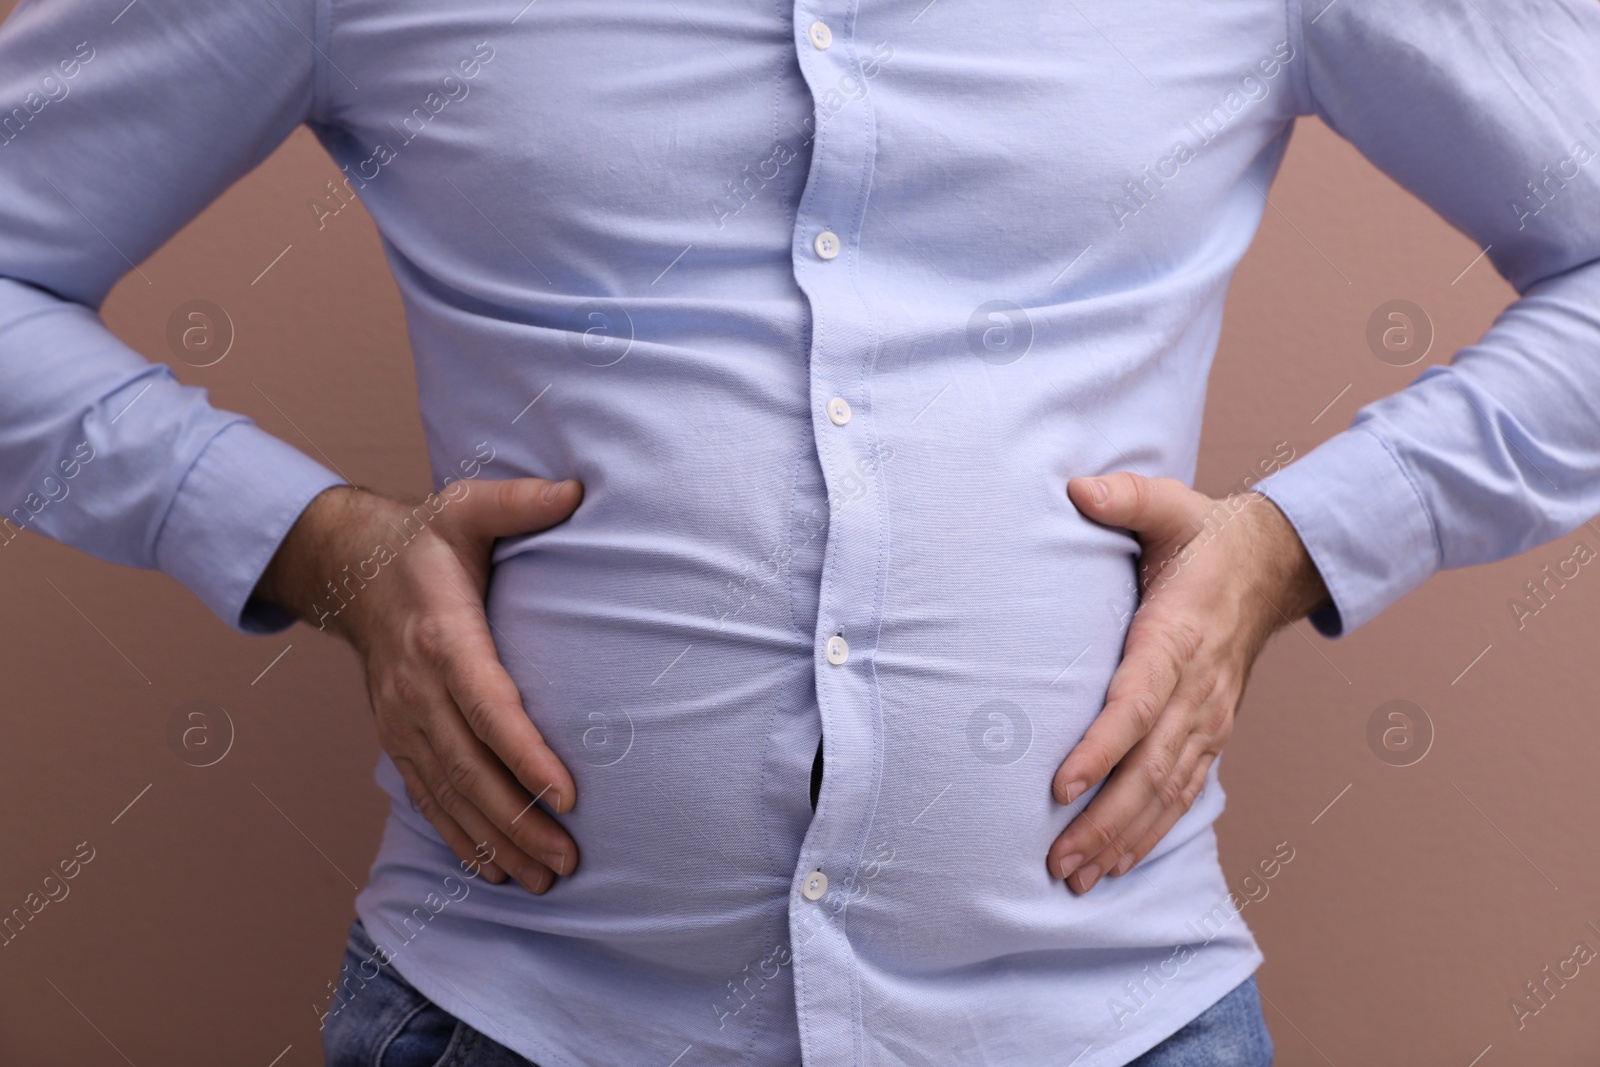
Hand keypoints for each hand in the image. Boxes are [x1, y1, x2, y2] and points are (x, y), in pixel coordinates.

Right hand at [254, 477, 583, 893]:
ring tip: (542, 879)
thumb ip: (520, 502)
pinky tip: (493, 870)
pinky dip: (458, 838)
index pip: (487, 707)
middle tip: (567, 859)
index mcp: (443, 637)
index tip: (566, 793)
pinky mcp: (397, 737)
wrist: (348, 567)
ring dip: (494, 842)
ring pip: (448, 794)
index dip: (524, 753)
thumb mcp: (466, 507)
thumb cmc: (423, 540)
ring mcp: (402, 720)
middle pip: (469, 768)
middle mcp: (417, 690)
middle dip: (518, 820)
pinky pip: (427, 798)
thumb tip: (576, 491)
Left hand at [1047, 472, 1329, 893]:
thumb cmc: (1204, 536)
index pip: (1137, 702)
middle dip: (1104, 820)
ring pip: (1167, 791)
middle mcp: (1197, 689)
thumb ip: (1124, 497)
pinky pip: (1183, 791)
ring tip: (1077, 878)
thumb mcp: (1168, 504)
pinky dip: (1153, 831)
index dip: (1101, 746)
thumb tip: (1077, 489)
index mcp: (1177, 637)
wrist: (1274, 563)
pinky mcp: (1210, 731)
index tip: (1061, 785)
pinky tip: (1118, 862)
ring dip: (1123, 838)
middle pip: (1150, 768)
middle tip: (1058, 861)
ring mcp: (1208, 717)